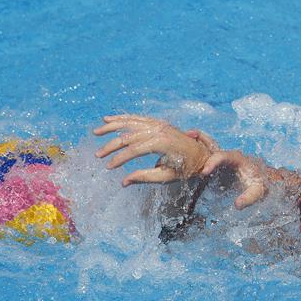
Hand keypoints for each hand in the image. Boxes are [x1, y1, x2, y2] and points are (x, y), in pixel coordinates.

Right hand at [94, 114, 211, 185]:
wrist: (203, 154)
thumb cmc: (187, 168)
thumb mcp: (168, 177)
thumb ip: (145, 177)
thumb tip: (124, 182)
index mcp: (162, 143)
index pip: (134, 149)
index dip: (120, 158)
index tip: (109, 167)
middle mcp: (159, 130)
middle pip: (129, 135)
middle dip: (111, 145)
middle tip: (98, 155)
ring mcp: (159, 124)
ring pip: (130, 122)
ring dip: (112, 127)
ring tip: (96, 132)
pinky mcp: (158, 122)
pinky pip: (137, 118)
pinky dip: (122, 118)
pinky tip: (108, 119)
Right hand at [184, 129, 267, 209]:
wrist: (263, 180)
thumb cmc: (261, 184)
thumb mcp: (258, 192)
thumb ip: (249, 198)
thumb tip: (237, 205)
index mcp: (237, 159)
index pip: (223, 156)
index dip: (213, 162)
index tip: (204, 172)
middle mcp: (228, 155)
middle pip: (212, 144)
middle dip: (200, 139)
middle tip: (187, 135)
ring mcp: (222, 159)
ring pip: (207, 146)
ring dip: (195, 142)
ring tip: (182, 138)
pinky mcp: (217, 164)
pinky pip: (205, 155)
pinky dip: (195, 152)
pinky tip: (183, 154)